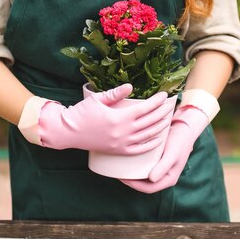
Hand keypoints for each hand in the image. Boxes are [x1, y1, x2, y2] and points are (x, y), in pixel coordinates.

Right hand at [33, 84, 173, 153]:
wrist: (68, 132)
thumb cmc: (82, 113)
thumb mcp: (98, 99)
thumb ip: (116, 93)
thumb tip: (131, 86)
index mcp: (119, 117)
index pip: (144, 109)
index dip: (156, 102)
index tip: (165, 95)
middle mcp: (123, 132)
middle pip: (149, 121)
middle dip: (162, 112)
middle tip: (171, 104)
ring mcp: (122, 144)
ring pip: (147, 135)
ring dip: (160, 126)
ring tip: (169, 118)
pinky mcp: (119, 151)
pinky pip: (139, 149)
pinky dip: (151, 144)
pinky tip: (159, 139)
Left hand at [120, 105, 208, 192]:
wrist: (184, 128)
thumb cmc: (179, 141)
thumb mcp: (172, 154)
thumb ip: (163, 167)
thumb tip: (151, 179)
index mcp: (168, 179)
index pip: (148, 188)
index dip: (134, 185)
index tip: (122, 178)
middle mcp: (163, 175)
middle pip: (144, 183)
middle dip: (130, 180)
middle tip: (117, 172)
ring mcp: (160, 168)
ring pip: (143, 175)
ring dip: (132, 172)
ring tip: (120, 166)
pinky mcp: (157, 160)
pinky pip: (144, 166)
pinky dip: (136, 164)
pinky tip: (127, 158)